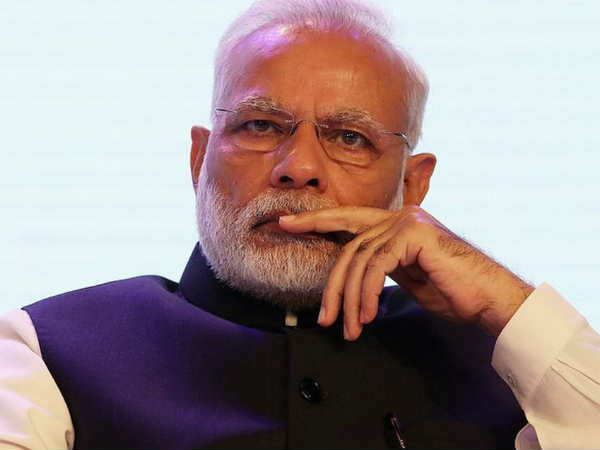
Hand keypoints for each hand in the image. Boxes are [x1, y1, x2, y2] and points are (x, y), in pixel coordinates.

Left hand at [279, 205, 533, 339]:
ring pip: (359, 259)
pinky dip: (367, 295)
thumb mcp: (406, 275)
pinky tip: (368, 316)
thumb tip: (354, 275)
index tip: (286, 223)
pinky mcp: (414, 235)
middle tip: (323, 317)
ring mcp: (407, 222)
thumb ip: (381, 265)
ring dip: (351, 300)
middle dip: (331, 284)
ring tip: (351, 329)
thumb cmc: (452, 291)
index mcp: (395, 223)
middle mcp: (399, 216)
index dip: (316, 221)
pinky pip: (376, 266)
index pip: (348, 220)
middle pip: (349, 246)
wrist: (490, 299)